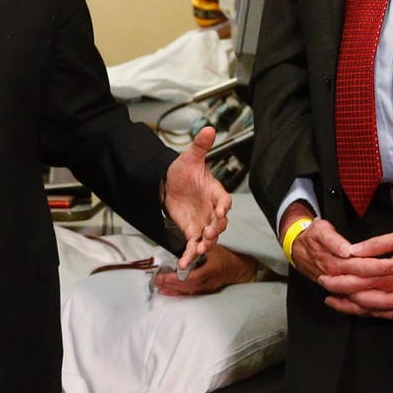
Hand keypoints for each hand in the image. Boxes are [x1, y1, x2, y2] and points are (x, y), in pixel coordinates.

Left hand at [153, 244, 258, 296]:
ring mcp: (208, 289)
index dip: (176, 278)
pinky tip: (168, 292)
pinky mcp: (206, 292)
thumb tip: (185, 247)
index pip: (191, 277)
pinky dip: (178, 293)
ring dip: (172, 290)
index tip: (163, 275)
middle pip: (187, 286)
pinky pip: (190, 294)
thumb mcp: (214, 248)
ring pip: (188, 292)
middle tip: (156, 280)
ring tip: (159, 286)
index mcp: (211, 270)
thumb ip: (200, 248)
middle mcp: (209, 282)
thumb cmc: (225, 257)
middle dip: (170, 284)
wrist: (239, 269)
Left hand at [162, 126, 231, 270]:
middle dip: (215, 230)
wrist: (168, 184)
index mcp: (216, 193)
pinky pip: (194, 246)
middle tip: (208, 234)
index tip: (220, 212)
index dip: (223, 208)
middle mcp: (212, 210)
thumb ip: (200, 146)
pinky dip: (190, 255)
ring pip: (209, 237)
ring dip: (205, 245)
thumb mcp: (189, 158)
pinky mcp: (192, 232)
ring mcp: (203, 223)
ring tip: (199, 250)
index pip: (224, 201)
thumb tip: (208, 128)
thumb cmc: (183, 172)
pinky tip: (184, 264)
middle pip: (220, 223)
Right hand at [279, 207, 392, 316]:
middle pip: (365, 294)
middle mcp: (339, 281)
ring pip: (367, 306)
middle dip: (388, 296)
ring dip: (389, 308)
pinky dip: (385, 312)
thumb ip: (334, 241)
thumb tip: (347, 251)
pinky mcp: (348, 297)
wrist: (299, 250)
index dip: (379, 268)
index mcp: (335, 265)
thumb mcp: (321, 231)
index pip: (360, 268)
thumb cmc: (314, 238)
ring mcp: (343, 292)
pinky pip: (366, 310)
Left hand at [321, 228, 392, 318]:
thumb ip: (377, 246)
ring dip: (356, 309)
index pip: (356, 283)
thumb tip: (353, 251)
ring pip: (377, 311)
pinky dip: (379, 315)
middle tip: (327, 295)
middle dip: (342, 298)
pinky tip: (371, 312)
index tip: (325, 279)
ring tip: (341, 306)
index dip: (339, 282)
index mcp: (389, 276)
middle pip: (362, 300)